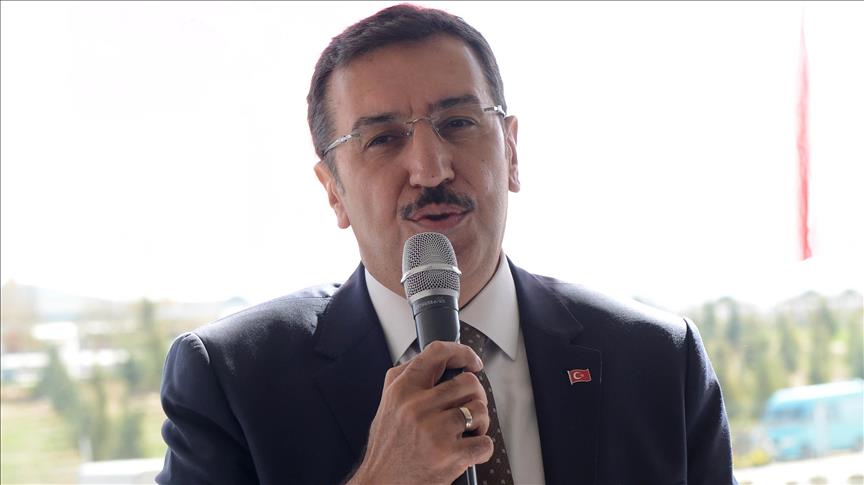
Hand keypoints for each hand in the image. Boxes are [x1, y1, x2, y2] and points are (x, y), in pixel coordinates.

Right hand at [347, 341, 492, 484]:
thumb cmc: (387, 448)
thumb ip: (406, 379)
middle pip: (468, 382)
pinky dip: (482, 447)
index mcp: (402, 390)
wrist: (382, 484)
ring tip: (468, 430)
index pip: (437, 353)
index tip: (472, 361)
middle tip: (469, 406)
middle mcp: (417, 407)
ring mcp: (435, 431)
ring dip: (480, 421)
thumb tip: (435, 361)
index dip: (462, 352)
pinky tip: (468, 449)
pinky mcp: (450, 456)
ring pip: (480, 409)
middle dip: (476, 394)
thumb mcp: (388, 405)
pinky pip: (485, 442)